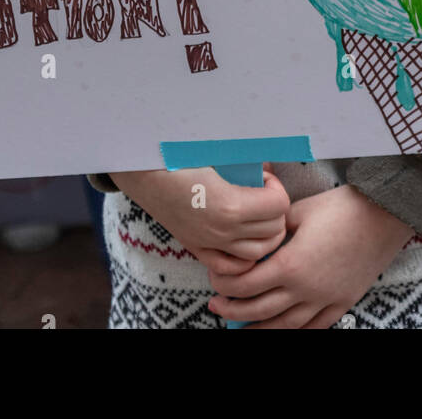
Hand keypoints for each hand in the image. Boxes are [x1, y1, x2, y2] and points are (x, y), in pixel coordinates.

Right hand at [110, 165, 289, 273]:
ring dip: (266, 233)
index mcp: (231, 205)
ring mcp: (210, 243)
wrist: (142, 173)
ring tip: (255, 212)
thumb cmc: (178, 157)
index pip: (279, 205)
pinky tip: (240, 236)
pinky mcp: (198, 249)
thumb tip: (268, 163)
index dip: (277, 188)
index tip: (263, 177)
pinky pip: (232, 267)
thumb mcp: (214, 153)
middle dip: (275, 210)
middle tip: (262, 192)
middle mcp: (223, 231)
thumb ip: (244, 159)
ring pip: (259, 253)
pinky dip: (245, 258)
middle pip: (274, 231)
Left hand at [207, 184, 413, 329]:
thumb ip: (274, 229)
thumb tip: (254, 233)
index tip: (214, 282)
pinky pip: (314, 327)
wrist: (383, 216)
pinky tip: (282, 330)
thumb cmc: (340, 208)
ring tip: (241, 327)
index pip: (247, 285)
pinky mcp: (342, 303)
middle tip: (216, 307)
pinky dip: (295, 332)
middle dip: (234, 311)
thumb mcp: (298, 211)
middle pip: (261, 311)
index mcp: (291, 265)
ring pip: (286, 326)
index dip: (226, 286)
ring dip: (260, 329)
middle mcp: (306, 289)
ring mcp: (325, 300)